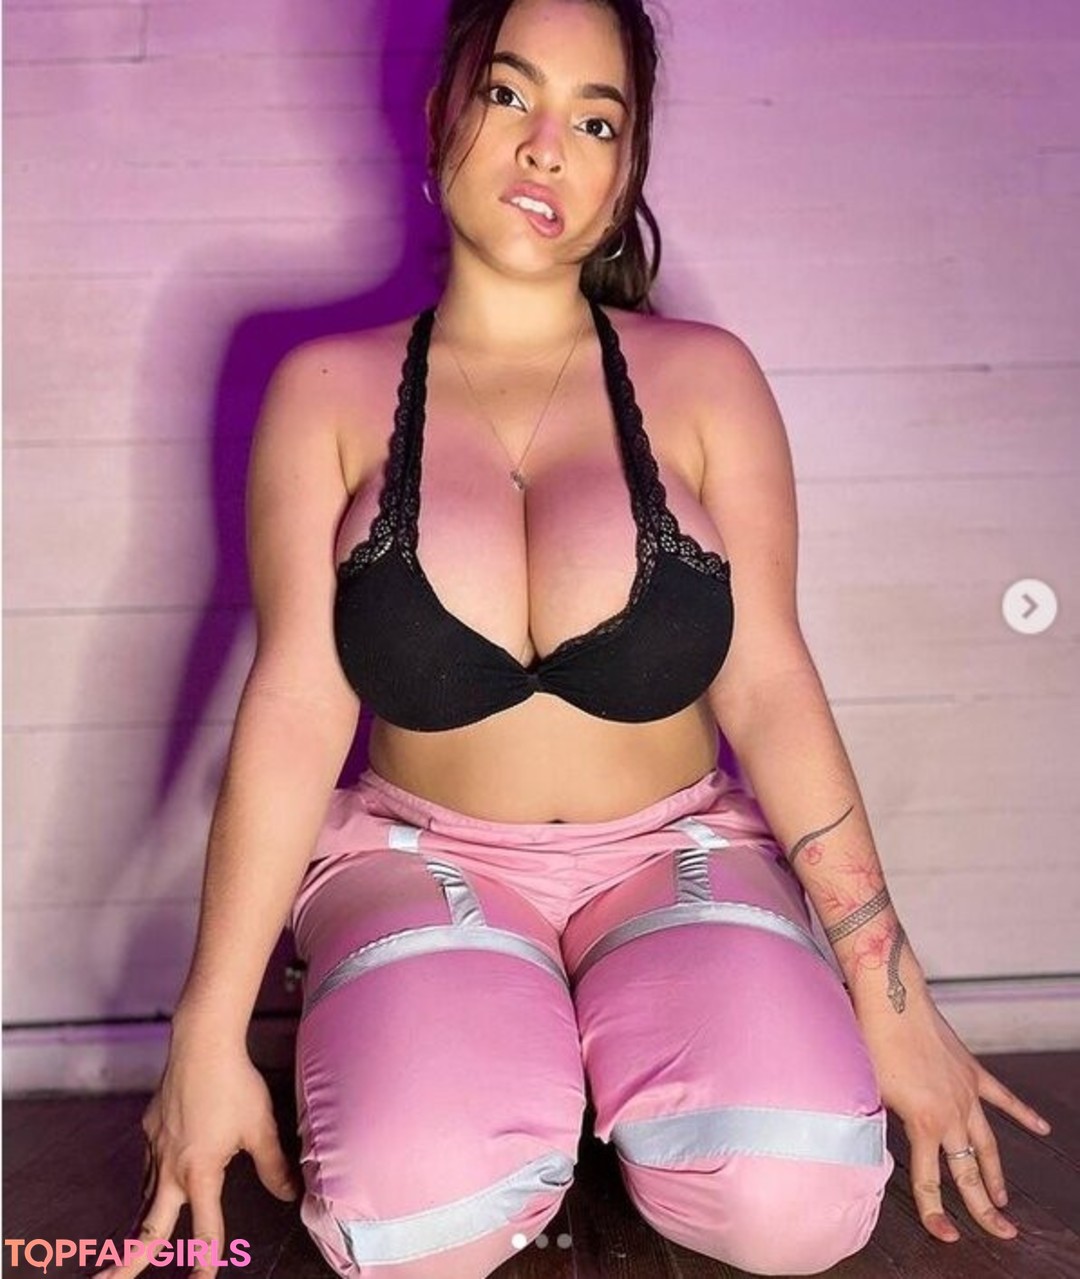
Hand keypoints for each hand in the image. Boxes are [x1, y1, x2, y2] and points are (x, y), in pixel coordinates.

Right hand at [93, 1038, 299, 1278]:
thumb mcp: (261, 1128)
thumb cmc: (235, 1084)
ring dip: (140, 1224)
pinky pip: (147, 1166)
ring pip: (145, 1198)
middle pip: (147, 1228)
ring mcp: (154, 1148)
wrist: (201, 1044)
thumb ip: (274, 1166)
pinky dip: (150, 1184)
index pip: (206, 1229)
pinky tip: (158, 1182)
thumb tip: (290, 1193)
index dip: (207, 1260)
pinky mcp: (148, 1129)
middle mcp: (170, 1168)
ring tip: (133, 1249)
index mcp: (200, 1172)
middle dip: (126, 1264)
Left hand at [854, 986, 1051, 1243]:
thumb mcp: (867, 1092)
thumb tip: (871, 1148)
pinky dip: (1023, 1115)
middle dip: (985, 1207)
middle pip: (970, 1171)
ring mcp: (966, 1092)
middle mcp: (951, 1113)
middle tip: (1004, 1232)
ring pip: (988, 1142)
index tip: (946, 1235)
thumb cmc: (871, 1042)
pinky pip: (1002, 1098)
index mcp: (923, 1123)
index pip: (930, 1181)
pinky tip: (1041, 1129)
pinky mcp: (971, 1071)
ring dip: (997, 1173)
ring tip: (1004, 1198)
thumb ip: (876, 1124)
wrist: (891, 999)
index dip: (936, 1213)